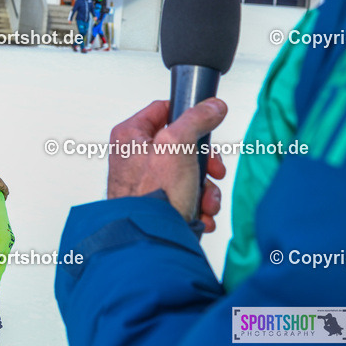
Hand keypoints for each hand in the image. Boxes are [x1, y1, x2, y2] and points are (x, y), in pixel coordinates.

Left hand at [107, 99, 227, 229]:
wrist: (149, 239)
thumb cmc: (151, 194)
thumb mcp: (177, 145)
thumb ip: (196, 120)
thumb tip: (212, 106)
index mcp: (131, 135)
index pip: (163, 110)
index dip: (188, 117)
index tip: (206, 125)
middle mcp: (134, 156)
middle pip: (182, 145)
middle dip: (205, 164)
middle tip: (214, 172)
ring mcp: (145, 180)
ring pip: (188, 173)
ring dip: (204, 189)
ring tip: (204, 202)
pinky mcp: (156, 201)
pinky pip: (185, 195)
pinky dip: (197, 206)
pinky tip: (199, 215)